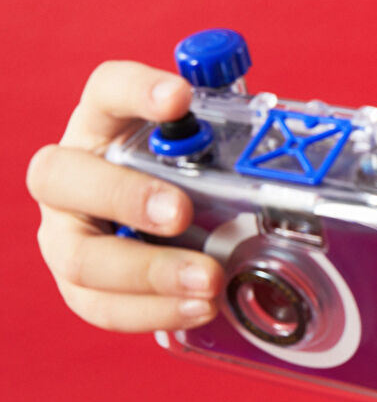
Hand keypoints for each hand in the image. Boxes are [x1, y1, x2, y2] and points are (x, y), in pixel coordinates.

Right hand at [26, 60, 223, 331]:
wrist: (163, 232)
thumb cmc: (187, 180)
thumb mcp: (209, 151)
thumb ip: (235, 139)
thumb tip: (288, 148)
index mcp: (102, 124)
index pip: (105, 89)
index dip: (137, 91)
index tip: (179, 99)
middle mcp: (70, 176)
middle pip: (62, 177)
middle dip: (126, 196)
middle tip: (181, 213)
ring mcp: (66, 234)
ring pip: (81, 257)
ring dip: (149, 272)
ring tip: (209, 279)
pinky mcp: (80, 287)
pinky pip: (101, 306)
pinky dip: (154, 312)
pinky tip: (200, 307)